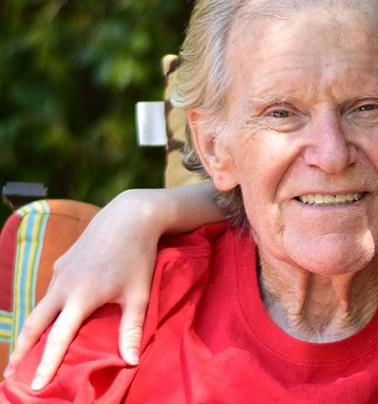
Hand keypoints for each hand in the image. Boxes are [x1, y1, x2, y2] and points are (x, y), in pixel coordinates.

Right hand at [3, 190, 161, 389]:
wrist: (129, 217)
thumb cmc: (138, 257)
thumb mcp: (139, 295)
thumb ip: (132, 329)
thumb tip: (131, 362)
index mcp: (80, 297)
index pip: (57, 338)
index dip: (46, 364)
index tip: (35, 386)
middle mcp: (63, 286)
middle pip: (34, 324)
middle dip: (21, 351)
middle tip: (11, 374)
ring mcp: (60, 273)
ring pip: (40, 307)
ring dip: (32, 330)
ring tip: (28, 352)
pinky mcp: (62, 263)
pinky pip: (50, 293)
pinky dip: (46, 311)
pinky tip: (50, 320)